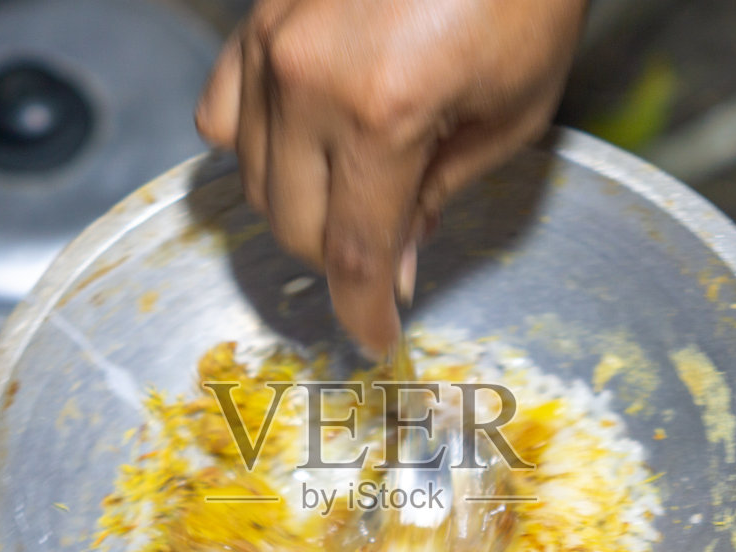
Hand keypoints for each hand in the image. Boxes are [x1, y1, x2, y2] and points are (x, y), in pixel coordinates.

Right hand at [196, 0, 586, 355]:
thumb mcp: (511, 114)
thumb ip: (439, 196)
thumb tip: (390, 264)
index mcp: (383, 113)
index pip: (351, 253)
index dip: (361, 312)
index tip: (373, 335)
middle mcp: (309, 79)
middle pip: (293, 226)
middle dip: (340, 259)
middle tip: (386, 251)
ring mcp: (272, 43)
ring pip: (252, 178)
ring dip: (303, 206)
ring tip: (358, 188)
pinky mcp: (258, 16)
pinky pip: (224, 114)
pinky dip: (256, 146)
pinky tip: (303, 144)